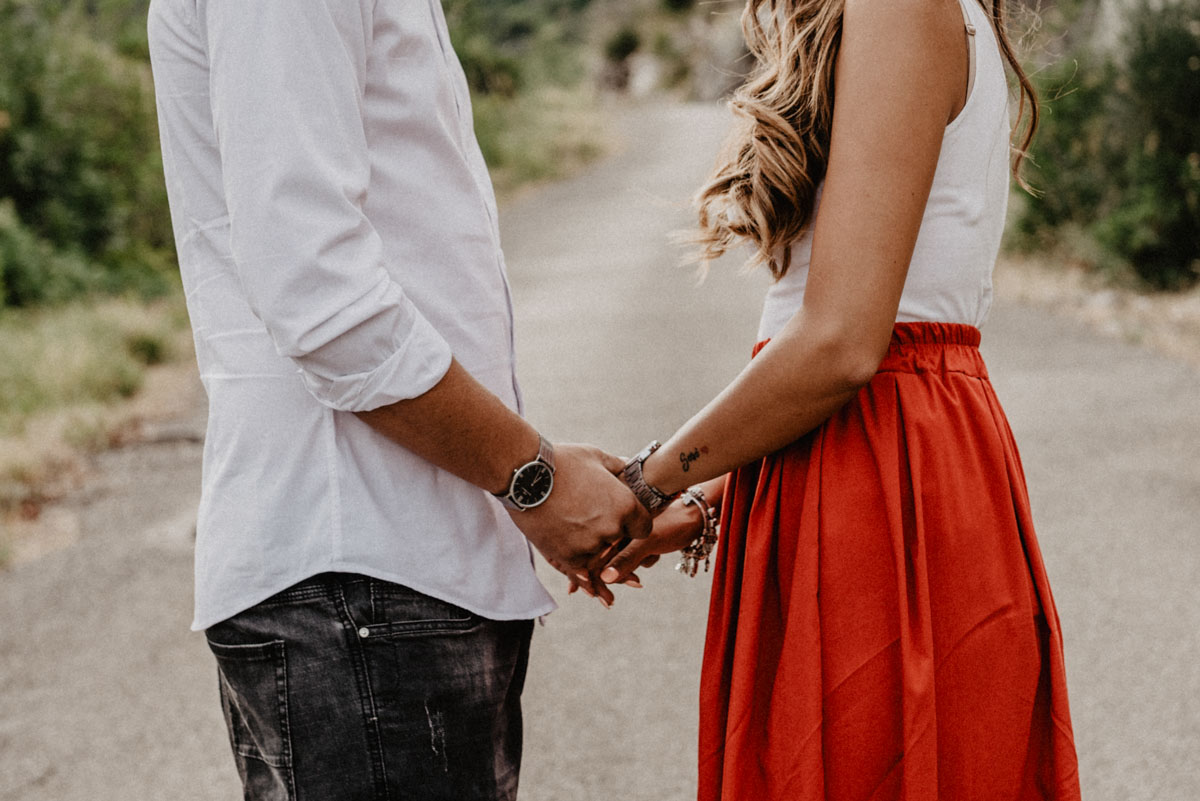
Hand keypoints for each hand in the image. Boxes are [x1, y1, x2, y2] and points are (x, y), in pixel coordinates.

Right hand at [508, 443, 650, 601]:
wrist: (524, 476)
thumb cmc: (562, 462)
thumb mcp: (595, 457)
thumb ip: (617, 466)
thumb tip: (629, 466)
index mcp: (625, 505)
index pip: (643, 528)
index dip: (634, 524)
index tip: (623, 519)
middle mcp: (611, 529)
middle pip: (618, 541)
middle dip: (609, 532)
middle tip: (591, 519)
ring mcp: (590, 545)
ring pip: (597, 553)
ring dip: (589, 544)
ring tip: (571, 524)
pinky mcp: (567, 557)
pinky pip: (579, 565)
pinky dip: (574, 554)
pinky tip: (567, 540)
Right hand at [596, 494, 706, 584]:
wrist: (697, 515)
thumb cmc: (673, 524)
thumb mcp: (648, 543)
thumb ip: (626, 559)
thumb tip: (605, 578)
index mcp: (613, 526)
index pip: (592, 554)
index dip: (587, 576)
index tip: (592, 595)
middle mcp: (616, 531)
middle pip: (599, 561)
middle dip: (603, 582)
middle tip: (609, 602)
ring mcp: (627, 537)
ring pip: (615, 563)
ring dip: (623, 577)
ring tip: (635, 584)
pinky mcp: (638, 543)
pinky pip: (629, 560)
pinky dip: (635, 569)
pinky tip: (642, 575)